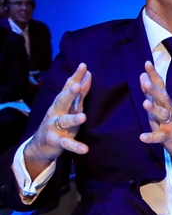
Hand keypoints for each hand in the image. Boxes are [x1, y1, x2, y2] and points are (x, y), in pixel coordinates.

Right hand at [24, 63, 91, 177]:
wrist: (39, 146)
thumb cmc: (59, 121)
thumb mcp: (70, 107)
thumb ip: (80, 92)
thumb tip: (89, 74)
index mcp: (61, 103)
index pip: (68, 87)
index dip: (75, 77)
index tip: (83, 66)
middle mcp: (56, 113)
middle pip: (62, 101)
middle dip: (69, 94)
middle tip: (77, 86)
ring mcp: (55, 127)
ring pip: (63, 122)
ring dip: (73, 119)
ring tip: (83, 116)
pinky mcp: (56, 142)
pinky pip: (66, 144)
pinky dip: (75, 146)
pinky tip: (85, 149)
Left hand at [138, 61, 171, 162]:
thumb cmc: (170, 122)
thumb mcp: (160, 107)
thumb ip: (151, 94)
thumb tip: (143, 76)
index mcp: (167, 102)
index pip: (161, 86)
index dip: (154, 75)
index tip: (147, 63)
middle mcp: (170, 110)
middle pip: (163, 98)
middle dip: (154, 90)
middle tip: (145, 82)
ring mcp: (171, 123)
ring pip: (163, 115)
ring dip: (154, 109)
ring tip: (145, 104)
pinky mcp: (169, 136)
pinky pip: (160, 136)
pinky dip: (151, 137)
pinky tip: (142, 137)